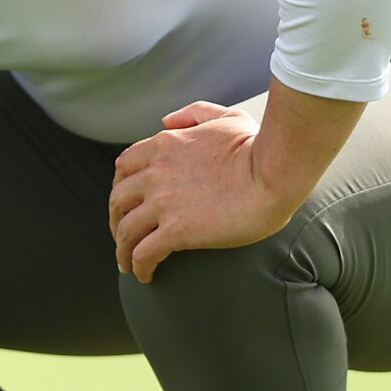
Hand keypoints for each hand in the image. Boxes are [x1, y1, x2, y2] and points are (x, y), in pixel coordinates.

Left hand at [108, 101, 301, 284]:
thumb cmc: (259, 146)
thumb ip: (194, 114)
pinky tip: (146, 276)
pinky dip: (139, 267)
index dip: (121, 187)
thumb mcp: (226, 116)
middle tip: (123, 237)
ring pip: (125, 231)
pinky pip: (143, 254)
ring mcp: (163, 202)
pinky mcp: (176, 231)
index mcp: (164, 145)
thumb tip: (167, 121)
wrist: (275, 172)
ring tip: (128, 265)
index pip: (124, 166)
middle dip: (115, 220)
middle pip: (117, 200)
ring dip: (122, 251)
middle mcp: (155, 173)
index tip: (127, 203)